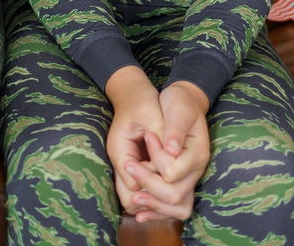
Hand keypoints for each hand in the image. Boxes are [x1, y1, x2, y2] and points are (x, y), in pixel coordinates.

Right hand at [104, 66, 164, 215]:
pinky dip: (154, 189)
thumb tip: (174, 156)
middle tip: (174, 184)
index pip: (134, 186)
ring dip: (154, 195)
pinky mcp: (134, 167)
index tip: (168, 169)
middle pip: (131, 200)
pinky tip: (170, 179)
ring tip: (174, 184)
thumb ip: (162, 137)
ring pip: (135, 199)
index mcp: (119, 150)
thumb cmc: (142, 101)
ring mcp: (125, 167)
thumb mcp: (153, 115)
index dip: (154, 182)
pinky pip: (141, 189)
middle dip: (153, 197)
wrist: (133, 94)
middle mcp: (120, 164)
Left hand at [127, 81, 209, 222]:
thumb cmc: (180, 103)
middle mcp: (196, 171)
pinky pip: (173, 207)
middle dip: (149, 186)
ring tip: (133, 201)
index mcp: (197, 153)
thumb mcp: (178, 107)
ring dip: (154, 207)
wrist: (186, 103)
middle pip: (176, 195)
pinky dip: (157, 211)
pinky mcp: (181, 182)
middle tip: (129, 171)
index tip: (145, 138)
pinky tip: (139, 213)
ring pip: (177, 207)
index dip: (155, 160)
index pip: (173, 172)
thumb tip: (171, 150)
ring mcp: (190, 179)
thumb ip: (175, 129)